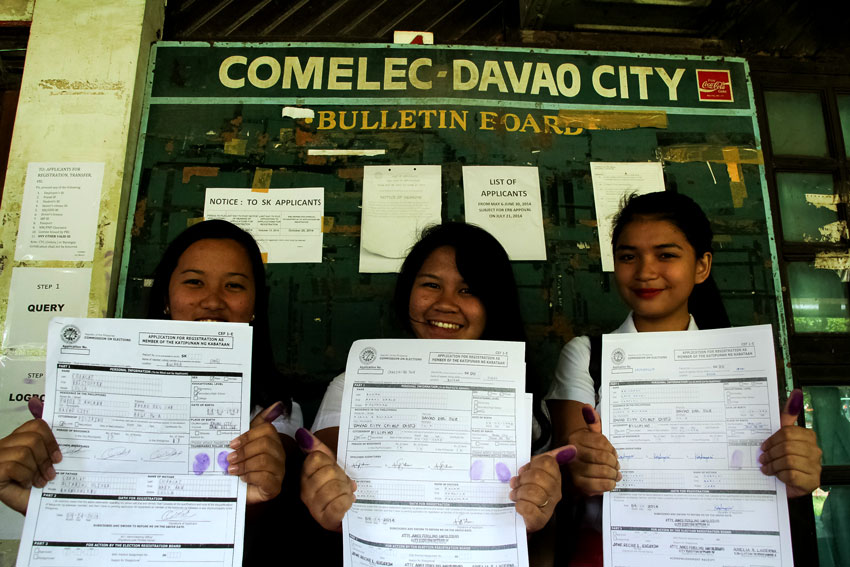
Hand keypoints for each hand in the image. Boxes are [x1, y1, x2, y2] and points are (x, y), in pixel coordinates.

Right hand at [0, 399, 61, 513]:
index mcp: (17, 440)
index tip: (58, 456)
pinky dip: (25, 477)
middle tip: (50, 472)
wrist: (28, 507)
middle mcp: (4, 445)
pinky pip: (14, 466)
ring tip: (39, 481)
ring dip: (36, 470)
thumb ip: (43, 436)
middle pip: (33, 438)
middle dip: (45, 457)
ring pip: (24, 451)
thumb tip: (36, 401)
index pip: (36, 425)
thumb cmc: (32, 486)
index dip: (50, 439)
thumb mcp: (43, 460)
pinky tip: (26, 485)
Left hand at [227, 402, 285, 504]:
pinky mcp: (275, 487)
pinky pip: (266, 477)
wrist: (238, 493)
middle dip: (245, 451)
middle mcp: (279, 455)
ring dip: (245, 464)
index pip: (267, 429)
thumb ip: (257, 423)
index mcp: (272, 441)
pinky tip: (242, 478)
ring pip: (265, 460)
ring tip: (232, 469)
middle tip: (230, 458)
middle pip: (266, 444)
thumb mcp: (245, 443)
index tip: (232, 443)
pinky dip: (251, 476)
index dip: (249, 435)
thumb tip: (278, 404)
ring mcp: (279, 471)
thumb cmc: (241, 466)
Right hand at [297, 428, 355, 531]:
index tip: (335, 469)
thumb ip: (317, 448)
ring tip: (347, 494)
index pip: (315, 458)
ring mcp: (314, 506)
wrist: (348, 516)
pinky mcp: (326, 520)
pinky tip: (348, 503)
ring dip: (346, 490)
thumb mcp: (331, 464)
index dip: (330, 462)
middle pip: (328, 472)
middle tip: (345, 483)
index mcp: (306, 475)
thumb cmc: (338, 487)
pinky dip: (346, 502)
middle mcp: (306, 491)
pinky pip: (338, 505)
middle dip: (341, 476)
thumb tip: (302, 432)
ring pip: (334, 488)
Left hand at [510, 445, 575, 531]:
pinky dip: (520, 506)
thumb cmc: (527, 493)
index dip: (532, 465)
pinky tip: (518, 506)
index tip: (524, 471)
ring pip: (534, 492)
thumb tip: (571, 448)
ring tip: (515, 495)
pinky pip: (528, 509)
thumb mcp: (534, 471)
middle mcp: (555, 493)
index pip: (547, 463)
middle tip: (516, 484)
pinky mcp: (538, 521)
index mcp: (555, 478)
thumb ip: (547, 458)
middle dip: (523, 479)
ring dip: (519, 492)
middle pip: (539, 476)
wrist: (520, 520)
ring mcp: (548, 507)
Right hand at [566, 404, 620, 495]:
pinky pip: (600, 485)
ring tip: (614, 474)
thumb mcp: (590, 435)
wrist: (573, 469)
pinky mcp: (579, 485)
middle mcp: (573, 453)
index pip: (602, 442)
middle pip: (604, 458)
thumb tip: (587, 406)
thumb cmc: (587, 450)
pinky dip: (609, 484)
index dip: (612, 449)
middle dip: (614, 463)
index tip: (613, 453)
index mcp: (577, 439)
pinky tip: (609, 481)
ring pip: (603, 472)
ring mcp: (575, 470)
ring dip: (613, 474)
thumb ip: (592, 421)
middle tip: (616, 466)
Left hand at [759, 389, 821, 497]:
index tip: (763, 446)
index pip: (787, 432)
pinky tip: (777, 476)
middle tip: (762, 458)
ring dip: (773, 465)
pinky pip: (792, 475)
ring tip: (767, 467)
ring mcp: (815, 467)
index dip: (772, 439)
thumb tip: (796, 392)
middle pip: (787, 446)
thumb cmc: (783, 458)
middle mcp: (815, 450)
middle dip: (770, 453)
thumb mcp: (782, 437)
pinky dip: (780, 475)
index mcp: (808, 436)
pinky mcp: (812, 481)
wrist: (787, 483)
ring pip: (789, 461)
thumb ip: (787, 416)